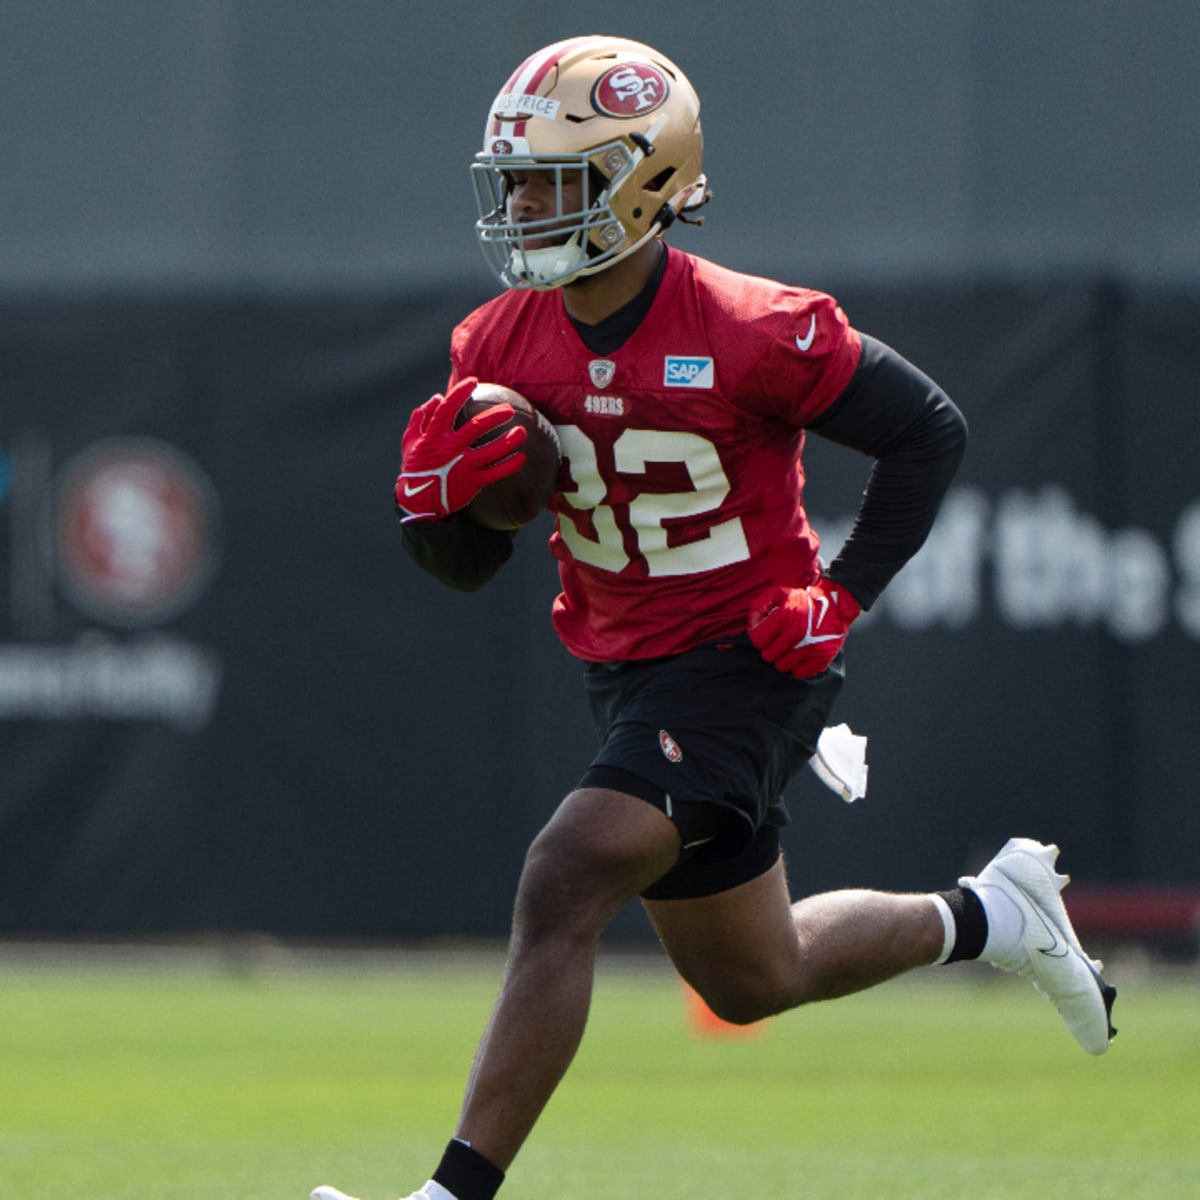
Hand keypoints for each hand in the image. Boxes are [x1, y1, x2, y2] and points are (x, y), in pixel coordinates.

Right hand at [395, 376, 526, 522]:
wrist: (418, 501)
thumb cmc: (415, 466)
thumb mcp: (410, 441)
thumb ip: (421, 417)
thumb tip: (438, 397)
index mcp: (433, 437)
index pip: (447, 410)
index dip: (459, 393)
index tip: (473, 381)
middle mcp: (449, 450)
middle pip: (475, 428)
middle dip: (494, 416)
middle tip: (509, 409)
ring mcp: (462, 467)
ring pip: (490, 452)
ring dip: (508, 441)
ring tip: (522, 432)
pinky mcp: (471, 483)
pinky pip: (494, 473)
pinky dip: (509, 466)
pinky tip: (521, 458)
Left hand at [748, 577, 859, 677]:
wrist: (836, 605)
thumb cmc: (804, 600)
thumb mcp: (779, 594)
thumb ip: (759, 606)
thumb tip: (752, 625)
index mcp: (785, 617)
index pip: (757, 640)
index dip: (759, 637)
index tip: (766, 633)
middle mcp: (796, 634)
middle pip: (768, 656)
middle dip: (770, 648)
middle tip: (779, 640)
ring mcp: (810, 647)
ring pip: (781, 666)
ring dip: (783, 658)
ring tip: (790, 647)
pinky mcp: (821, 657)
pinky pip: (799, 673)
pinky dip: (797, 667)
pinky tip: (800, 655)